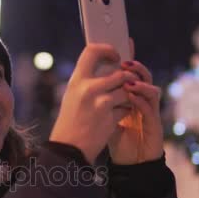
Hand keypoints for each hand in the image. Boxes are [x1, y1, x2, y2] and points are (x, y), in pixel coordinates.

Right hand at [50, 44, 138, 163]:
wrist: (69, 148)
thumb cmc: (70, 121)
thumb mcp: (72, 96)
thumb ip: (87, 81)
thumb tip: (107, 67)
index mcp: (76, 80)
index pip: (92, 51)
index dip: (107, 49)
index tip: (115, 55)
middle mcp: (88, 88)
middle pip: (120, 72)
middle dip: (129, 78)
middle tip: (129, 82)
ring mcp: (101, 103)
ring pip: (127, 89)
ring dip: (129, 94)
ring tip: (122, 101)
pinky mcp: (110, 117)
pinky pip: (127, 106)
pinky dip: (127, 109)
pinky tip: (120, 114)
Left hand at [107, 39, 163, 164]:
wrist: (130, 165)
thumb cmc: (119, 140)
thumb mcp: (106, 117)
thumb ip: (101, 100)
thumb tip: (86, 82)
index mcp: (131, 97)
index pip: (131, 73)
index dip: (127, 58)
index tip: (120, 44)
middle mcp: (142, 102)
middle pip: (144, 77)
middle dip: (135, 66)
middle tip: (124, 60)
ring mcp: (150, 113)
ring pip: (152, 90)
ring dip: (140, 82)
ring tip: (128, 78)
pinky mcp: (154, 126)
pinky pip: (151, 110)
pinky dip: (142, 101)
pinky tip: (132, 97)